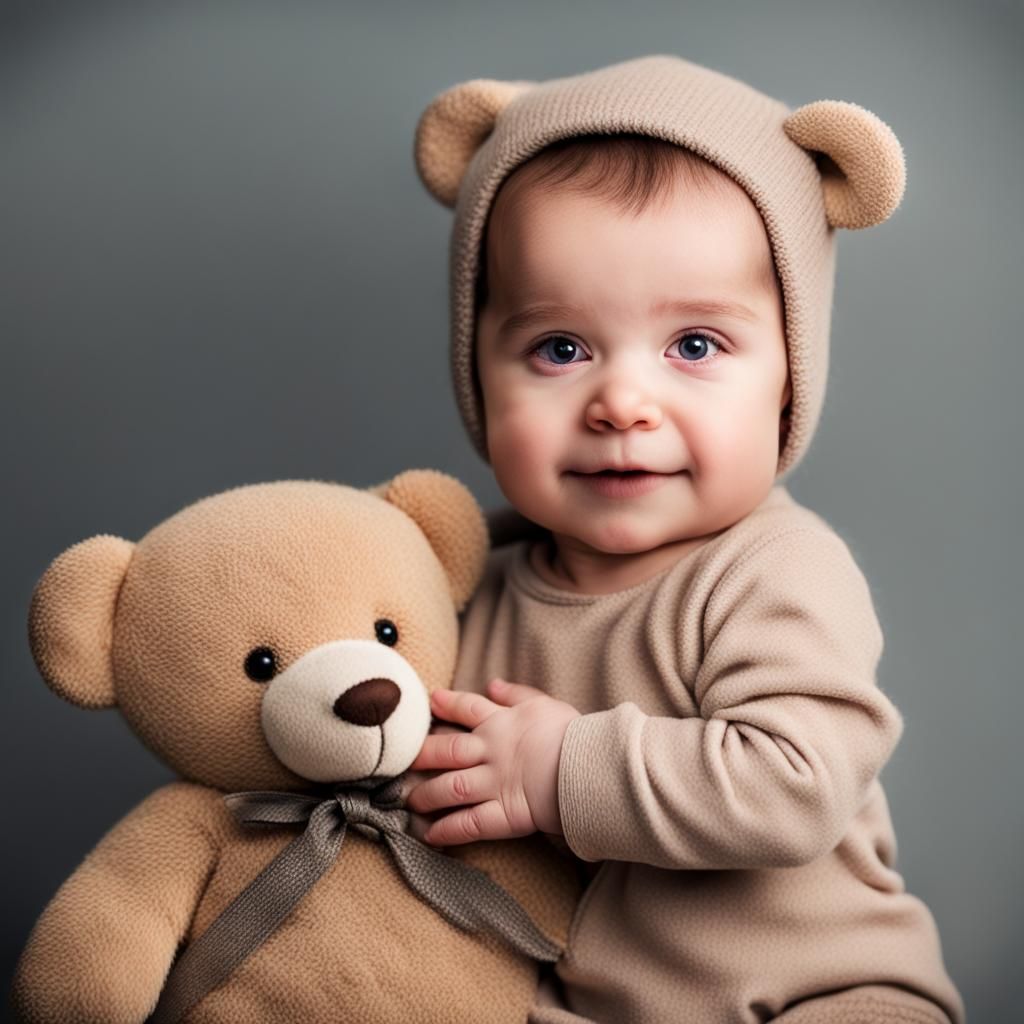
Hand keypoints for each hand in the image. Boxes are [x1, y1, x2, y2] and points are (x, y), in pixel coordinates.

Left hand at [405, 679, 580, 846]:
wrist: (588, 767)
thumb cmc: (572, 734)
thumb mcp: (545, 704)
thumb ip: (517, 694)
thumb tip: (492, 684)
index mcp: (502, 723)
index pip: (467, 709)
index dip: (446, 704)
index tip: (430, 701)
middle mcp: (491, 752)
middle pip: (447, 750)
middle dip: (423, 755)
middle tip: (405, 760)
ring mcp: (494, 784)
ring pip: (450, 788)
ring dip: (427, 795)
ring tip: (411, 801)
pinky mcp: (504, 814)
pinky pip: (469, 824)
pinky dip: (447, 830)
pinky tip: (430, 836)